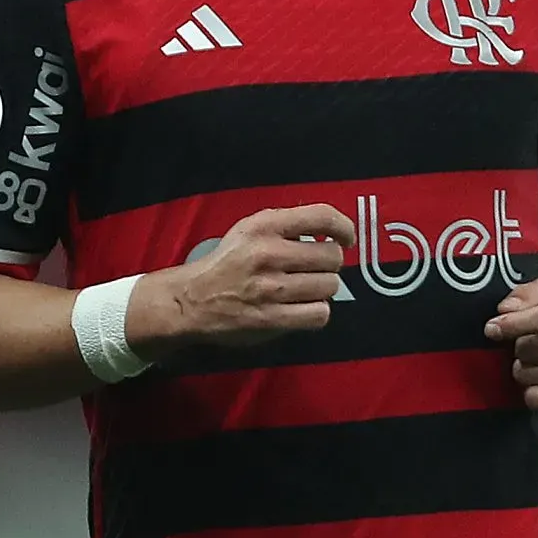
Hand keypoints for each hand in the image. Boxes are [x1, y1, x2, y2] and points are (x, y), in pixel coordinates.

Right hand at [132, 205, 357, 350]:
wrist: (191, 300)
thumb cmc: (226, 263)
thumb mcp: (250, 230)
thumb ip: (287, 226)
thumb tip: (332, 233)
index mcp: (264, 226)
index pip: (322, 217)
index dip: (344, 227)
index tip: (346, 239)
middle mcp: (269, 254)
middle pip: (332, 257)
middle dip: (329, 265)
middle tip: (314, 270)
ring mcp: (271, 289)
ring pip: (329, 287)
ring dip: (322, 290)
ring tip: (304, 290)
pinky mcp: (272, 320)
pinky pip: (319, 314)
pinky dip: (316, 312)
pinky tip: (302, 308)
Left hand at [485, 279, 537, 415]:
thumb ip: (526, 294)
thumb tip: (506, 310)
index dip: (513, 324)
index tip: (492, 329)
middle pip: (531, 349)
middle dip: (518, 346)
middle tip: (525, 344)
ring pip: (530, 376)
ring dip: (522, 369)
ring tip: (532, 362)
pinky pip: (536, 399)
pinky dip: (529, 392)